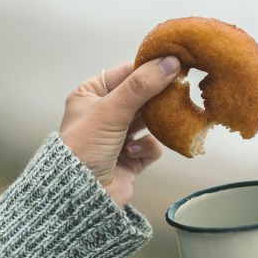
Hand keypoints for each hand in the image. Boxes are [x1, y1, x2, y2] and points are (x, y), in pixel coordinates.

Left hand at [60, 56, 180, 205]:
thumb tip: (170, 62)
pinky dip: (146, 148)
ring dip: (154, 124)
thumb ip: (140, 86)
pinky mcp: (131, 159)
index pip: (125, 74)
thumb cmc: (84, 148)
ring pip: (150, 120)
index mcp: (91, 96)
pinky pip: (151, 145)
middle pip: (141, 97)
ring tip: (161, 121)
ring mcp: (119, 137)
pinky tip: (132, 153)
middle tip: (176, 91)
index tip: (173, 62)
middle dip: (156, 97)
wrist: (80, 195)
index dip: (148, 69)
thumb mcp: (110, 110)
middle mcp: (104, 115)